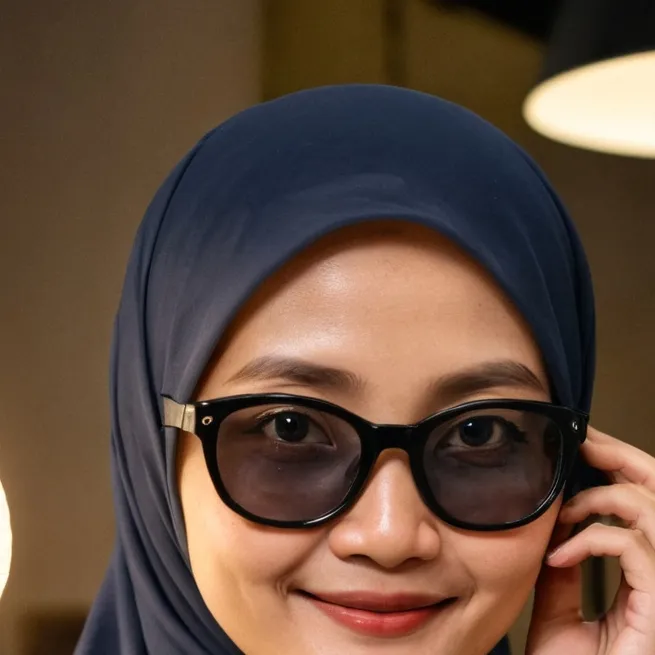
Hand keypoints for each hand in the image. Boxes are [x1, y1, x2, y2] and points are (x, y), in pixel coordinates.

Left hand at [526, 426, 654, 654]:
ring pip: (653, 511)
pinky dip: (591, 541)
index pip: (647, 504)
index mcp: (648, 576)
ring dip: (599, 501)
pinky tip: (557, 559)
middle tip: (581, 441)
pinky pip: (635, 549)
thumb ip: (564, 567)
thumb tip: (550, 526)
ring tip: (560, 517)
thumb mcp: (560, 609)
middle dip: (623, 458)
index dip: (620, 466)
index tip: (579, 445)